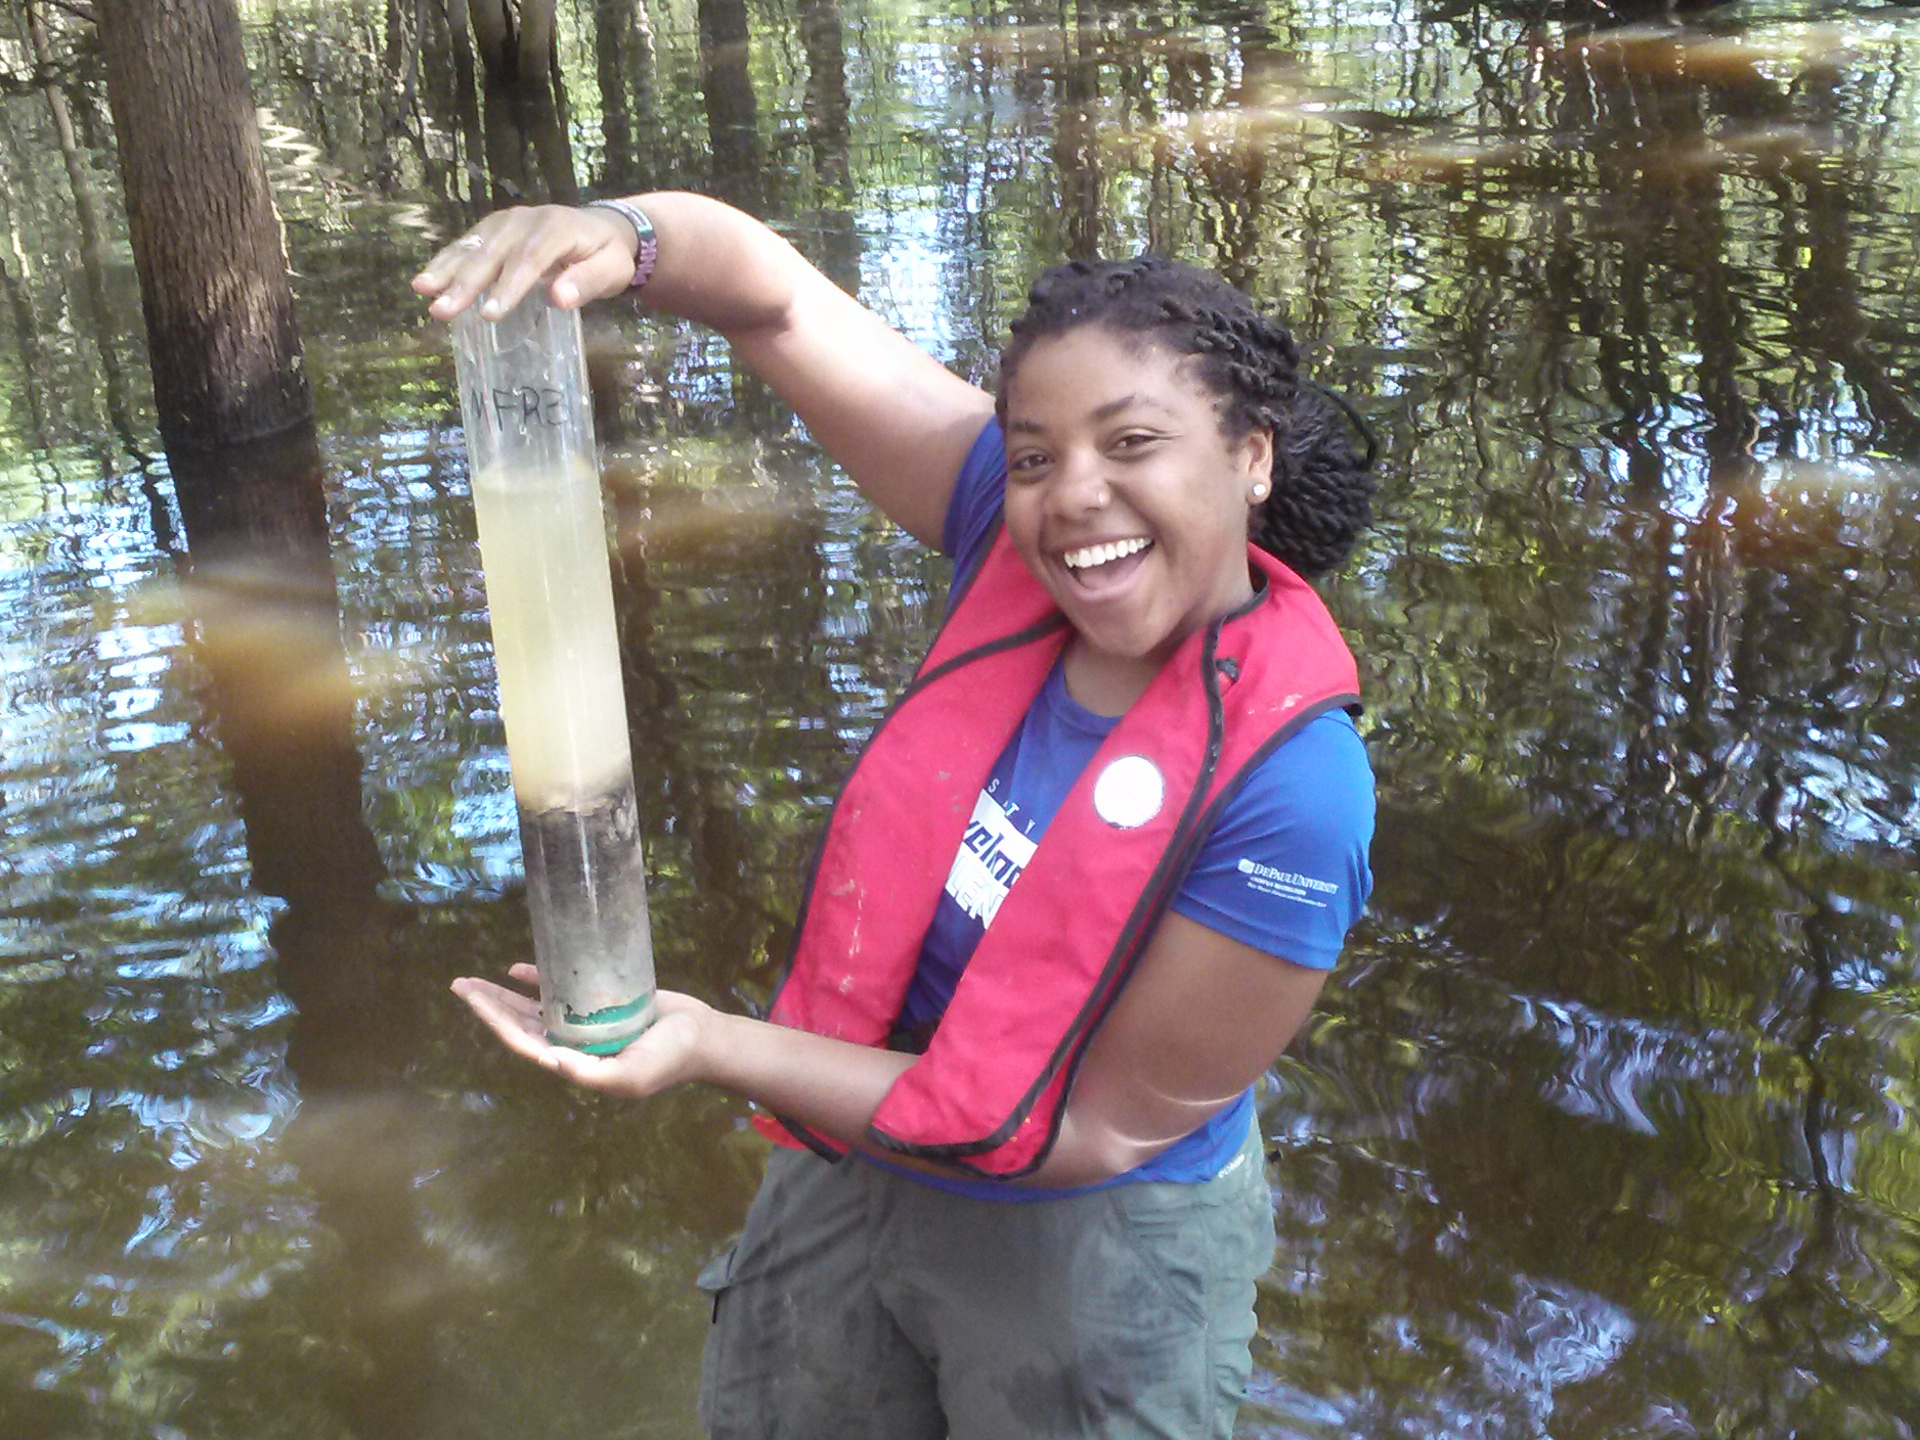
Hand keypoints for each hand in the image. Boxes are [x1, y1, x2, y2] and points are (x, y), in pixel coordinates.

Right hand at [411, 205, 639, 321]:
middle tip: (442, 310)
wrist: (602, 228)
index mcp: (556, 228)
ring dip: (445, 269)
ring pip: (473, 245)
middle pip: (493, 252)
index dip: (508, 286)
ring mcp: (506, 222)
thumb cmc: (608, 256)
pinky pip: (467, 244)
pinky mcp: (493, 229)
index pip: (529, 258)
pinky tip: (426, 281)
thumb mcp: (612, 270)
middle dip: (465, 283)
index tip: (490, 314)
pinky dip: (446, 261)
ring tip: (422, 291)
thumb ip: (589, 282)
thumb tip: (560, 298)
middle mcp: (525, 220)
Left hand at [450, 962, 712, 1097]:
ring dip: (504, 994)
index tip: (472, 1000)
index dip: (494, 1021)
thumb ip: (591, 1073)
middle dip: (489, 1005)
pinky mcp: (600, 1001)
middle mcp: (571, 1042)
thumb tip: (549, 1060)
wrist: (701, 1037)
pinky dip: (539, 979)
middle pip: (519, 1023)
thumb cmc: (667, 1059)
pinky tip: (519, 969)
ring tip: (474, 980)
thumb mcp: (630, 1076)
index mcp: (572, 1062)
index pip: (523, 1041)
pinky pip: (561, 989)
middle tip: (459, 984)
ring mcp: (583, 1022)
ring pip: (533, 1007)